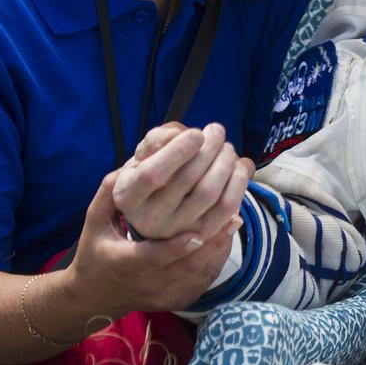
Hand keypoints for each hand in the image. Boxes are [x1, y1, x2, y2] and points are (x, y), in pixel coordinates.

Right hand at [69, 171, 240, 319]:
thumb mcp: (94, 224)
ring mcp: (166, 294)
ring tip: (235, 214)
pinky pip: (206, 276)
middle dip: (211, 236)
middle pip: (187, 264)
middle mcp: (149, 283)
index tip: (197, 232)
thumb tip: (128, 168)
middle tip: (230, 209)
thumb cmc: (95, 253)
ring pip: (201, 270)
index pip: (153, 258)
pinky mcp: (180, 298)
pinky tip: (228, 229)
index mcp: (126, 264)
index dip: (176, 247)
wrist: (96, 297)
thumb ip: (108, 196)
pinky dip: (219, 253)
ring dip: (220, 242)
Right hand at [112, 121, 247, 241]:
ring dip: (225, 163)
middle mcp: (150, 219)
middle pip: (187, 180)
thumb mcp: (143, 154)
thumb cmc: (150, 170)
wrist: (158, 207)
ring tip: (226, 147)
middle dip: (209, 149)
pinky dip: (237, 183)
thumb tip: (175, 134)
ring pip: (209, 193)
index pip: (153, 174)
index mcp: (128, 196)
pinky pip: (226, 208)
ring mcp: (178, 231)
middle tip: (216, 131)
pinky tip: (236, 167)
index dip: (178, 151)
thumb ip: (155, 141)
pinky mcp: (202, 233)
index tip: (197, 133)